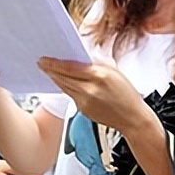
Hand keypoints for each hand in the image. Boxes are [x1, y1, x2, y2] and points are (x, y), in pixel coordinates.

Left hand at [37, 57, 152, 134]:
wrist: (133, 118)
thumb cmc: (127, 94)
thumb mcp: (115, 71)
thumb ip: (96, 62)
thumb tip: (80, 56)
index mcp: (99, 75)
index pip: (70, 67)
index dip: (54, 63)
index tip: (43, 59)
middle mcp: (90, 89)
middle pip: (63, 78)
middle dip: (50, 70)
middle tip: (41, 63)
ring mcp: (85, 102)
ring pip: (64, 87)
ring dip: (55, 78)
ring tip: (49, 71)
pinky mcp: (83, 110)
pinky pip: (70, 95)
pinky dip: (66, 87)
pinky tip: (63, 82)